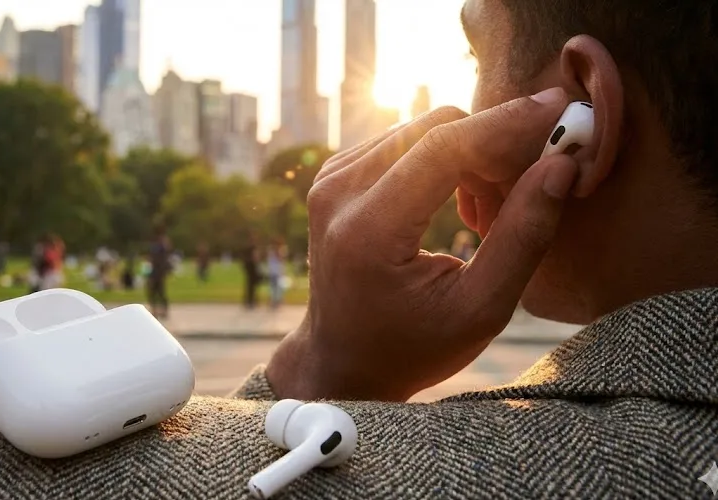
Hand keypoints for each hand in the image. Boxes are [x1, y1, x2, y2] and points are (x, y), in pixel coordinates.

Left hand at [266, 88, 577, 401]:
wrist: (342, 362)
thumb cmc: (413, 348)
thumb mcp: (481, 311)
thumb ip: (523, 237)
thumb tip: (563, 165)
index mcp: (368, 230)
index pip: (444, 147)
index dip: (507, 123)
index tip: (562, 107)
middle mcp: (338, 193)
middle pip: (436, 127)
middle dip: (494, 145)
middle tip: (530, 188)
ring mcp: (329, 180)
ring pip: (423, 128)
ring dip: (471, 155)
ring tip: (486, 218)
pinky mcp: (334, 175)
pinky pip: (403, 140)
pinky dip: (444, 160)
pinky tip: (458, 207)